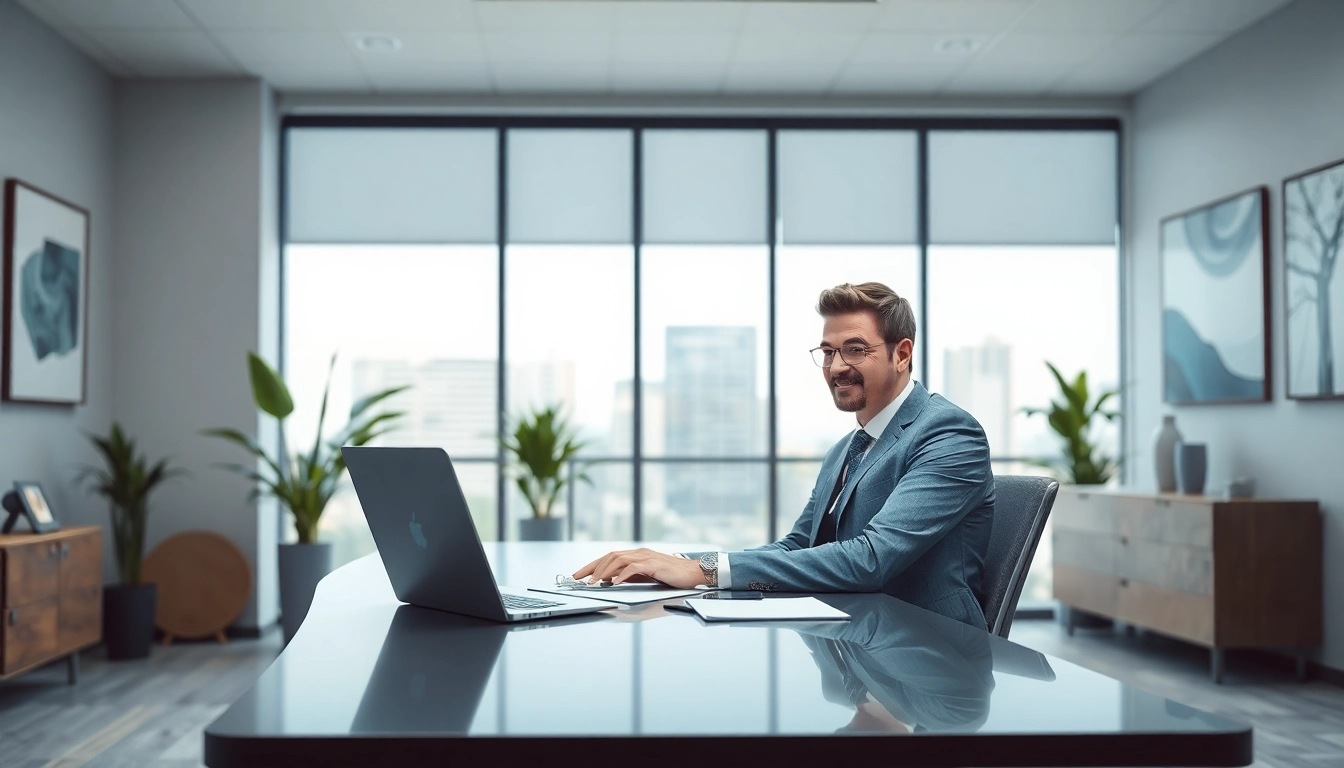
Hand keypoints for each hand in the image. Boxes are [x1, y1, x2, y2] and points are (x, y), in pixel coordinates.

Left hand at [573, 548, 707, 587]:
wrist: (694, 572)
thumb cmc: (672, 575)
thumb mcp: (646, 576)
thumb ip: (630, 576)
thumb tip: (610, 580)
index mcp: (636, 554)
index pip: (609, 557)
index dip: (592, 565)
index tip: (578, 575)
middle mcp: (639, 552)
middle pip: (610, 556)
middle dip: (592, 567)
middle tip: (578, 578)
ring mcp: (647, 557)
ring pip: (619, 560)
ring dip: (604, 572)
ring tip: (594, 582)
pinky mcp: (654, 564)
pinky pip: (634, 567)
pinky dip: (623, 574)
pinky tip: (615, 582)